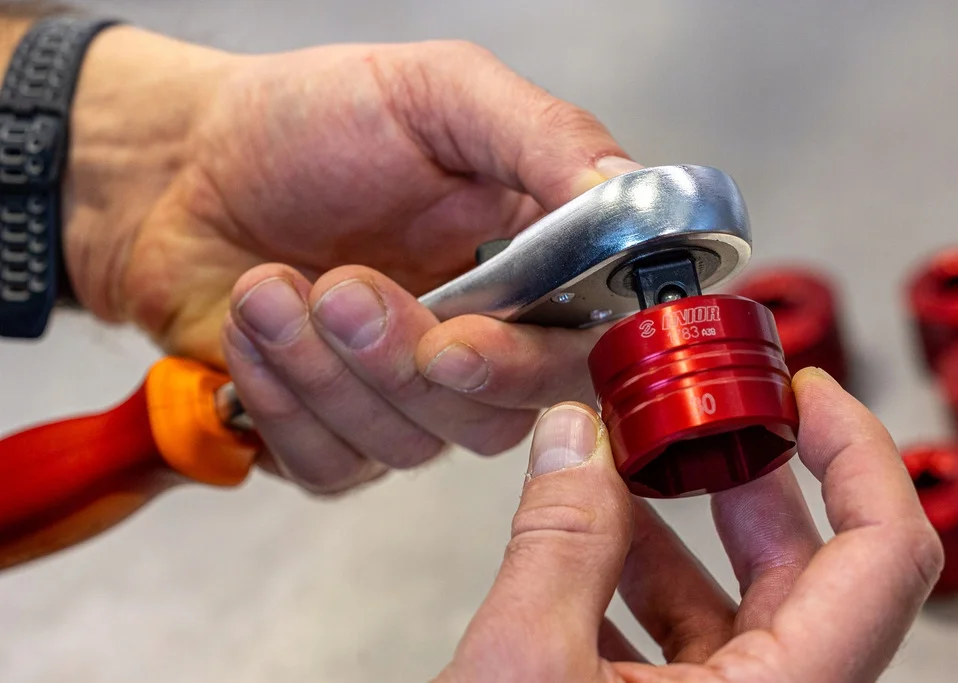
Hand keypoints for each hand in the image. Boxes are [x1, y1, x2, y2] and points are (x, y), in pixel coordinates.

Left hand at [65, 27, 636, 491]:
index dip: (526, 366)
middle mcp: (481, 338)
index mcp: (528, 263)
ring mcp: (408, 396)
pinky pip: (333, 464)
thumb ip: (542, 136)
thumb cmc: (306, 122)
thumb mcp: (435, 94)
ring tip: (269, 285)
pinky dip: (281, 399)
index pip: (578, 351)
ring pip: (410, 446)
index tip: (456, 343)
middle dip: (403, 363)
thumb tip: (626, 191)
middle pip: (494, 417)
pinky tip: (253, 325)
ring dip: (327, 370)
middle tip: (340, 287)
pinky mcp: (338, 434)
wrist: (182, 168)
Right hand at [437, 369, 943, 682]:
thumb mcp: (525, 667)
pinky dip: (636, 582)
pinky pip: (683, 645)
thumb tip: (575, 442)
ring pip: (737, 608)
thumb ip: (558, 540)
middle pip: (808, 573)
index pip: (883, 556)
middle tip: (700, 415)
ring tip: (622, 469)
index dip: (858, 455)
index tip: (804, 394)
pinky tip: (583, 544)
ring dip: (678, 527)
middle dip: (746, 477)